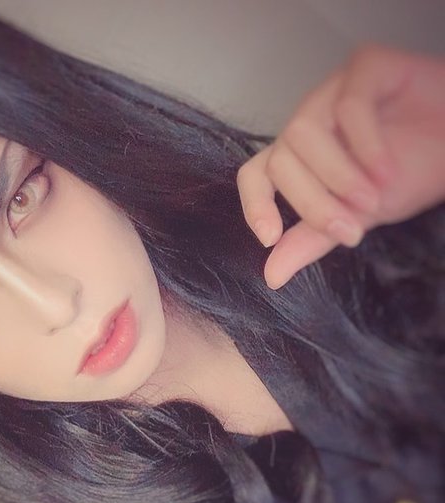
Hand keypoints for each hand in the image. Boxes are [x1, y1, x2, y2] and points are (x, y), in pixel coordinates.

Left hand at [237, 45, 444, 288]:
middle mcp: (306, 123)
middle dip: (311, 203)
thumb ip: (311, 241)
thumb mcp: (353, 218)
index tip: (269, 239)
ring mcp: (332, 92)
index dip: (254, 205)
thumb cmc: (406, 176)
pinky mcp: (366, 67)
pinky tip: (386, 171)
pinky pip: (348, 105)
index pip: (254, 176)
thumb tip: (272, 277)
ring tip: (373, 200)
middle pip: (280, 161)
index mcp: (296, 158)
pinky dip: (365, 144)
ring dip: (337, 175)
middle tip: (351, 229)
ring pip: (302, 131)